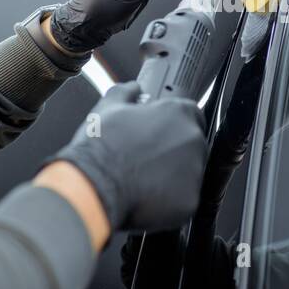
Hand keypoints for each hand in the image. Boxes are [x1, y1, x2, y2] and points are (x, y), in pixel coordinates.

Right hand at [44, 82, 206, 231]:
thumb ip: (126, 93)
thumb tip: (133, 88)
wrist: (94, 186)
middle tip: (147, 160)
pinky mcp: (190, 200)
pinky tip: (148, 196)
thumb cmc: (100, 148)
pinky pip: (184, 199)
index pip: (190, 114)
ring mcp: (195, 171)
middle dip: (174, 152)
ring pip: (190, 173)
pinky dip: (169, 200)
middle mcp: (193, 139)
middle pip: (192, 145)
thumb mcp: (108, 109)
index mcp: (178, 113)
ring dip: (173, 176)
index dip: (173, 125)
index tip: (160, 135)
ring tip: (144, 180)